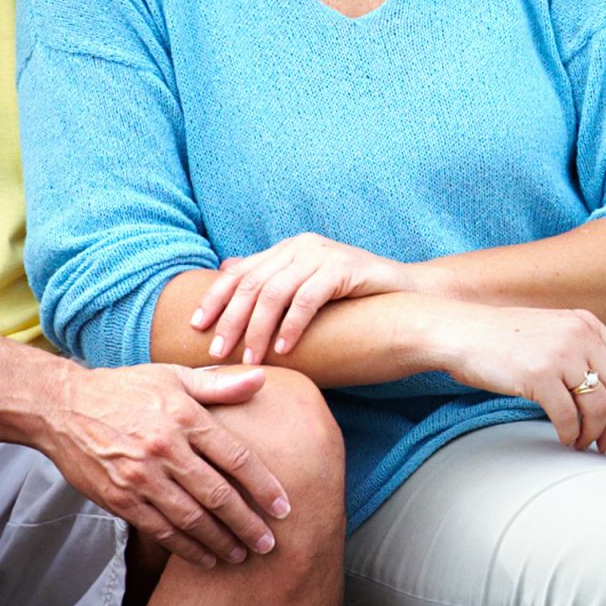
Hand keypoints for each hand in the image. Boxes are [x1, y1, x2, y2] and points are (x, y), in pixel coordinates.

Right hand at [44, 362, 291, 568]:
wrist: (62, 407)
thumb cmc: (124, 390)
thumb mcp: (172, 376)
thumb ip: (219, 384)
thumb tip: (262, 379)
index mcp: (185, 417)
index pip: (237, 458)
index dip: (264, 487)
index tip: (284, 508)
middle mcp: (165, 448)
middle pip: (218, 495)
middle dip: (248, 524)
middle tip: (268, 544)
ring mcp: (141, 476)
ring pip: (191, 519)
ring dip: (220, 541)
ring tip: (241, 555)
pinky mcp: (120, 498)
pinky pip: (160, 530)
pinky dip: (185, 548)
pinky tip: (205, 558)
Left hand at [191, 233, 416, 366]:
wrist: (411, 292)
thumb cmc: (357, 297)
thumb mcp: (309, 286)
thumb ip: (273, 279)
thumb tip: (227, 271)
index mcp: (288, 249)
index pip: (240, 272)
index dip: (214, 298)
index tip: (195, 327)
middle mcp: (301, 246)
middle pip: (252, 284)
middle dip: (230, 320)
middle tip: (217, 352)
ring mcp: (322, 255)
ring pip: (275, 293)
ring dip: (257, 329)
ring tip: (250, 359)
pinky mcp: (344, 268)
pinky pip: (307, 299)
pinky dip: (292, 326)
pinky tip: (283, 349)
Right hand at [417, 300, 605, 452]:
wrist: (459, 332)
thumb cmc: (502, 339)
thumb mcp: (552, 331)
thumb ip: (581, 350)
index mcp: (588, 323)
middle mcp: (580, 335)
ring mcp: (560, 354)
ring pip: (598, 407)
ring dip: (593, 433)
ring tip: (582, 444)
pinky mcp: (539, 375)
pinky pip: (568, 416)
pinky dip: (570, 434)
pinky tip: (564, 438)